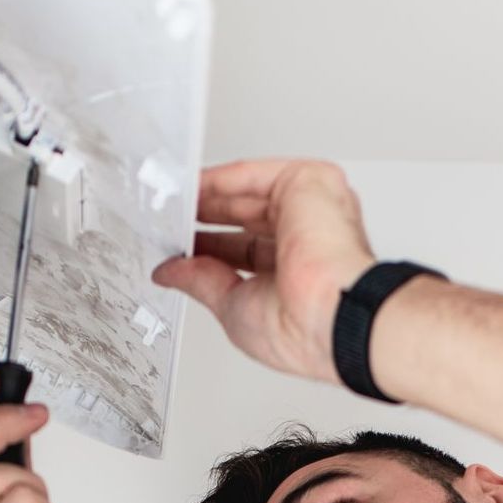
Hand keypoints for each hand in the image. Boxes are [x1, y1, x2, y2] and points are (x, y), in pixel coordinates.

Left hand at [152, 158, 376, 380]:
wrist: (334, 314)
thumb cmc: (305, 329)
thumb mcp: (234, 309)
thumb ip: (201, 282)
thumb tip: (171, 273)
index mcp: (296, 276)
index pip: (244, 252)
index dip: (209, 246)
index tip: (178, 245)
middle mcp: (307, 240)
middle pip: (245, 217)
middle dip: (205, 216)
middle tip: (168, 216)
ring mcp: (310, 209)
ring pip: (249, 192)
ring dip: (208, 195)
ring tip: (171, 198)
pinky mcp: (310, 182)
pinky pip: (255, 174)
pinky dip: (220, 178)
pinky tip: (192, 184)